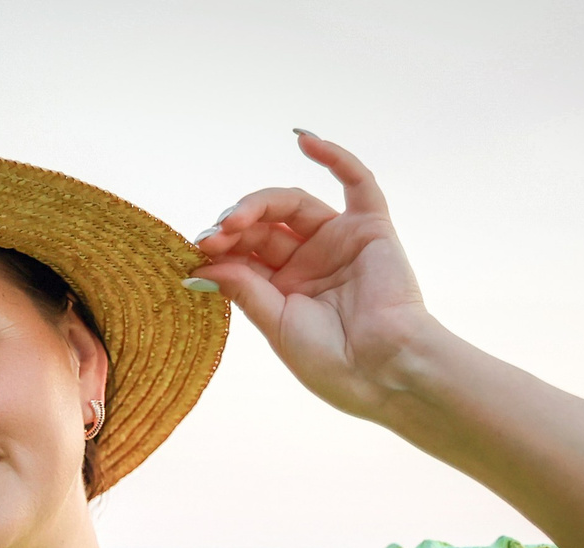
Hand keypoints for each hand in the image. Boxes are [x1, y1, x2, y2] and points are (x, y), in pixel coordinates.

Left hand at [190, 131, 433, 422]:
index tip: (197, 251)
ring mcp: (339, 242)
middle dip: (234, 226)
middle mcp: (310, 261)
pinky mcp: (371, 229)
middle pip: (263, 225)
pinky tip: (304, 140)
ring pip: (293, 204)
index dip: (221, 246)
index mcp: (285, 289)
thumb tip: (202, 265)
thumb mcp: (277, 325)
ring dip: (259, 202)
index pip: (245, 253)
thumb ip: (244, 289)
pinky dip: (335, 157)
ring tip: (234, 219)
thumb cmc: (333, 363)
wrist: (385, 372)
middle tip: (212, 237)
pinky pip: (357, 182)